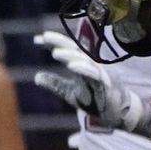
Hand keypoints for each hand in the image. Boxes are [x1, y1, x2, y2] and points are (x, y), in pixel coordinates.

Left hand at [32, 30, 150, 137]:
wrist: (114, 113)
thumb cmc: (94, 99)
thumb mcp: (69, 92)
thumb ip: (54, 83)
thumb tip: (36, 77)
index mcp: (81, 65)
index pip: (66, 50)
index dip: (53, 43)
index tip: (37, 39)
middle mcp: (90, 65)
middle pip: (75, 49)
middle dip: (60, 42)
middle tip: (44, 36)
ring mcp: (98, 73)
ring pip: (84, 60)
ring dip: (70, 55)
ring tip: (55, 53)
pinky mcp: (105, 83)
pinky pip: (94, 74)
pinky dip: (84, 69)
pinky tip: (72, 66)